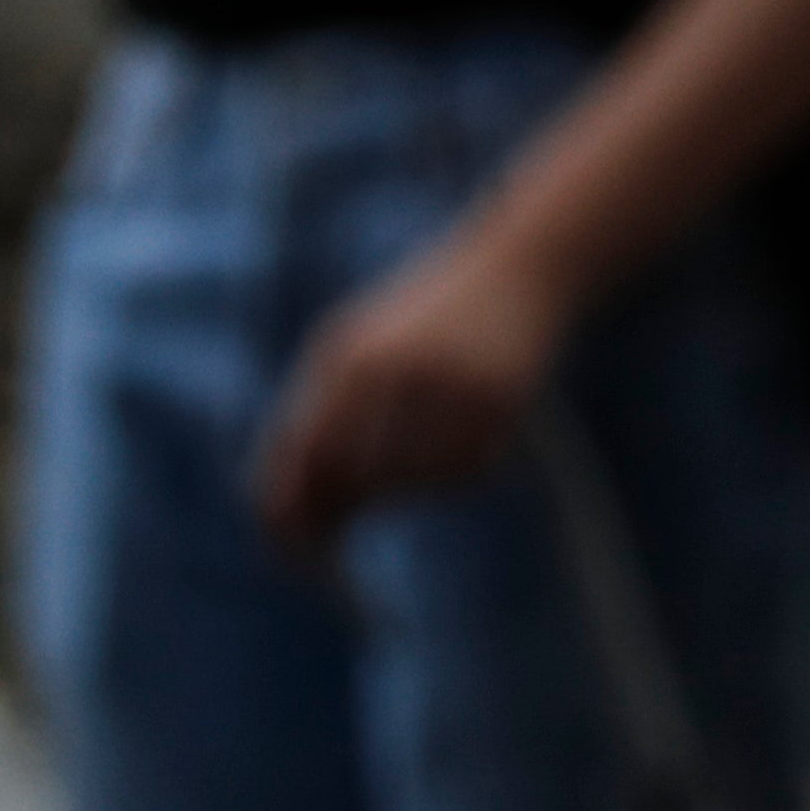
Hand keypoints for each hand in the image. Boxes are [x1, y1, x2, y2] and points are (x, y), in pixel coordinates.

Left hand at [251, 235, 572, 551]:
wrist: (520, 266)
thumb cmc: (419, 312)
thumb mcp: (354, 343)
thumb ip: (315, 411)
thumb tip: (293, 500)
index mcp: (356, 356)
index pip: (311, 454)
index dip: (295, 506)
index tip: (289, 544)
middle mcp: (405, 372)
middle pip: (361, 475)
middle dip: (347, 504)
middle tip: (344, 517)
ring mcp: (458, 389)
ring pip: (415, 481)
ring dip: (403, 485)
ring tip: (413, 444)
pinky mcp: (505, 403)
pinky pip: (464, 472)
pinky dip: (450, 473)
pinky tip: (454, 438)